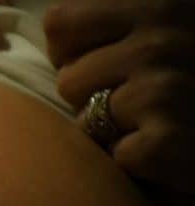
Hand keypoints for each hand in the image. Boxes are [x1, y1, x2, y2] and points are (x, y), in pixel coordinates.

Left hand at [45, 1, 194, 193]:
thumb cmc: (192, 74)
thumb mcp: (159, 28)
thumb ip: (113, 21)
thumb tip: (54, 29)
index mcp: (157, 4)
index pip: (59, 23)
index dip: (70, 52)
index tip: (104, 62)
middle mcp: (161, 41)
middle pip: (67, 79)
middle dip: (91, 97)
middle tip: (138, 100)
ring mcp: (163, 89)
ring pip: (85, 121)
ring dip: (112, 131)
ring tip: (155, 121)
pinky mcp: (165, 140)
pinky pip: (113, 156)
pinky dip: (134, 160)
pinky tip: (168, 147)